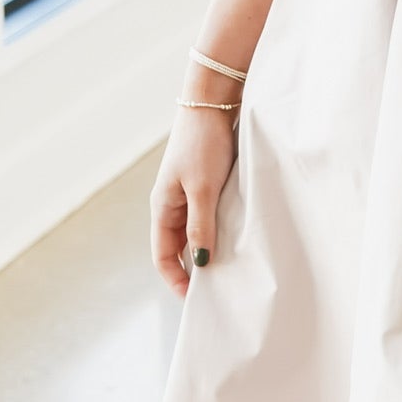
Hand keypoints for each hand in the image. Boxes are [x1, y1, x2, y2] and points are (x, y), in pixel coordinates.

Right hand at [150, 107, 238, 293]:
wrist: (212, 102)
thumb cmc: (203, 143)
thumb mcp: (202, 189)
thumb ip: (200, 226)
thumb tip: (201, 262)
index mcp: (163, 208)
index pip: (163, 257)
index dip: (177, 280)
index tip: (197, 300)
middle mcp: (172, 204)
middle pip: (178, 249)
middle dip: (194, 270)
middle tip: (219, 290)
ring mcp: (189, 194)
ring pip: (195, 233)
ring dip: (209, 250)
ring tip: (231, 269)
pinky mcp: (206, 184)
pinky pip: (209, 217)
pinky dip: (219, 231)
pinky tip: (238, 239)